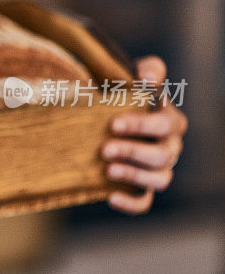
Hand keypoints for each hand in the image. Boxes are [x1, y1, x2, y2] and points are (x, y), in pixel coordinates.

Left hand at [100, 56, 186, 214]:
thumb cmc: (123, 94)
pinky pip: (144, 203)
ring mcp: (157, 169)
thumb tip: (148, 77)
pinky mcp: (141, 188)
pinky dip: (130, 203)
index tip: (113, 123)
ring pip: (159, 180)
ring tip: (108, 170)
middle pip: (162, 155)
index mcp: (169, 120)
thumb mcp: (134, 76)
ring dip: (134, 176)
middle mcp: (169, 146)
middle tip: (104, 149)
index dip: (141, 125)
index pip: (164, 125)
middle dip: (133, 152)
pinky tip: (110, 197)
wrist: (105, 118)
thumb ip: (147, 70)